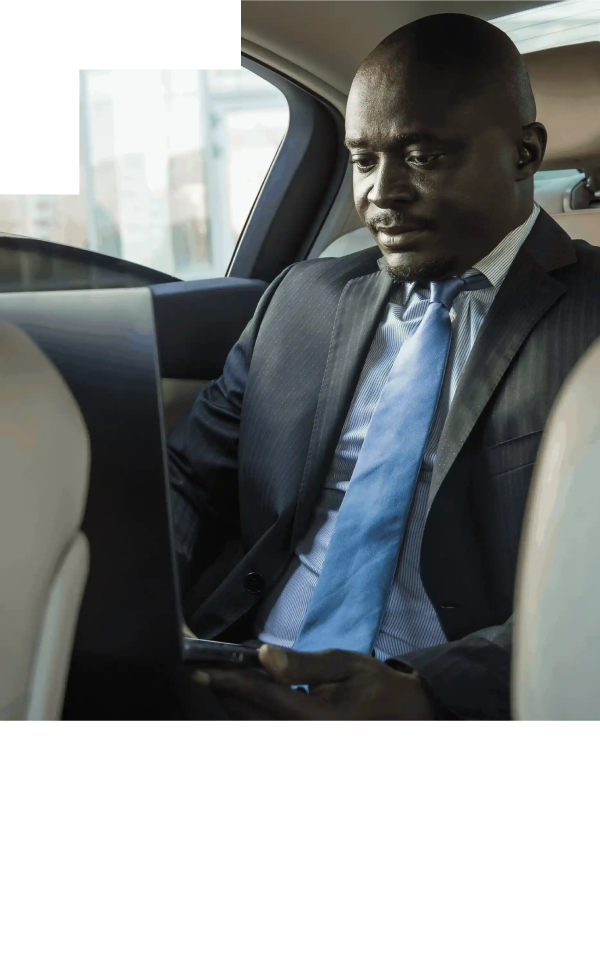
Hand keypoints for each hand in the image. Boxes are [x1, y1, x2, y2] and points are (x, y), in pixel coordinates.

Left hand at [193, 646, 436, 720]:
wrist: (405, 716)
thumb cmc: (377, 687)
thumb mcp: (346, 665)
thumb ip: (302, 664)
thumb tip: (263, 657)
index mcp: (317, 721)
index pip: (261, 697)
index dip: (227, 681)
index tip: (200, 669)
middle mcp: (305, 738)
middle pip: (248, 718)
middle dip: (225, 693)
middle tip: (205, 669)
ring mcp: (302, 741)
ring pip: (253, 727)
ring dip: (235, 704)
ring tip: (221, 680)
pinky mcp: (302, 738)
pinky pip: (266, 728)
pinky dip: (251, 713)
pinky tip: (247, 696)